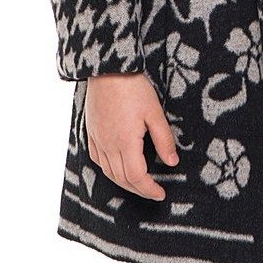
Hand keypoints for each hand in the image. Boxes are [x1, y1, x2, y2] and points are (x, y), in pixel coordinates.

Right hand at [84, 71, 178, 199]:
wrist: (108, 68)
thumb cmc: (133, 87)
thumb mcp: (154, 112)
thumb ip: (163, 140)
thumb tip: (172, 162)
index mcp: (125, 143)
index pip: (137, 177)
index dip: (149, 189)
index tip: (161, 193)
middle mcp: (108, 145)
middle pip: (122, 178)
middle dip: (138, 189)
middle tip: (153, 192)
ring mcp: (97, 139)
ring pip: (108, 172)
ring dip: (123, 182)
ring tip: (138, 183)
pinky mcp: (91, 132)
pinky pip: (97, 159)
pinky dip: (108, 169)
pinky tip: (116, 167)